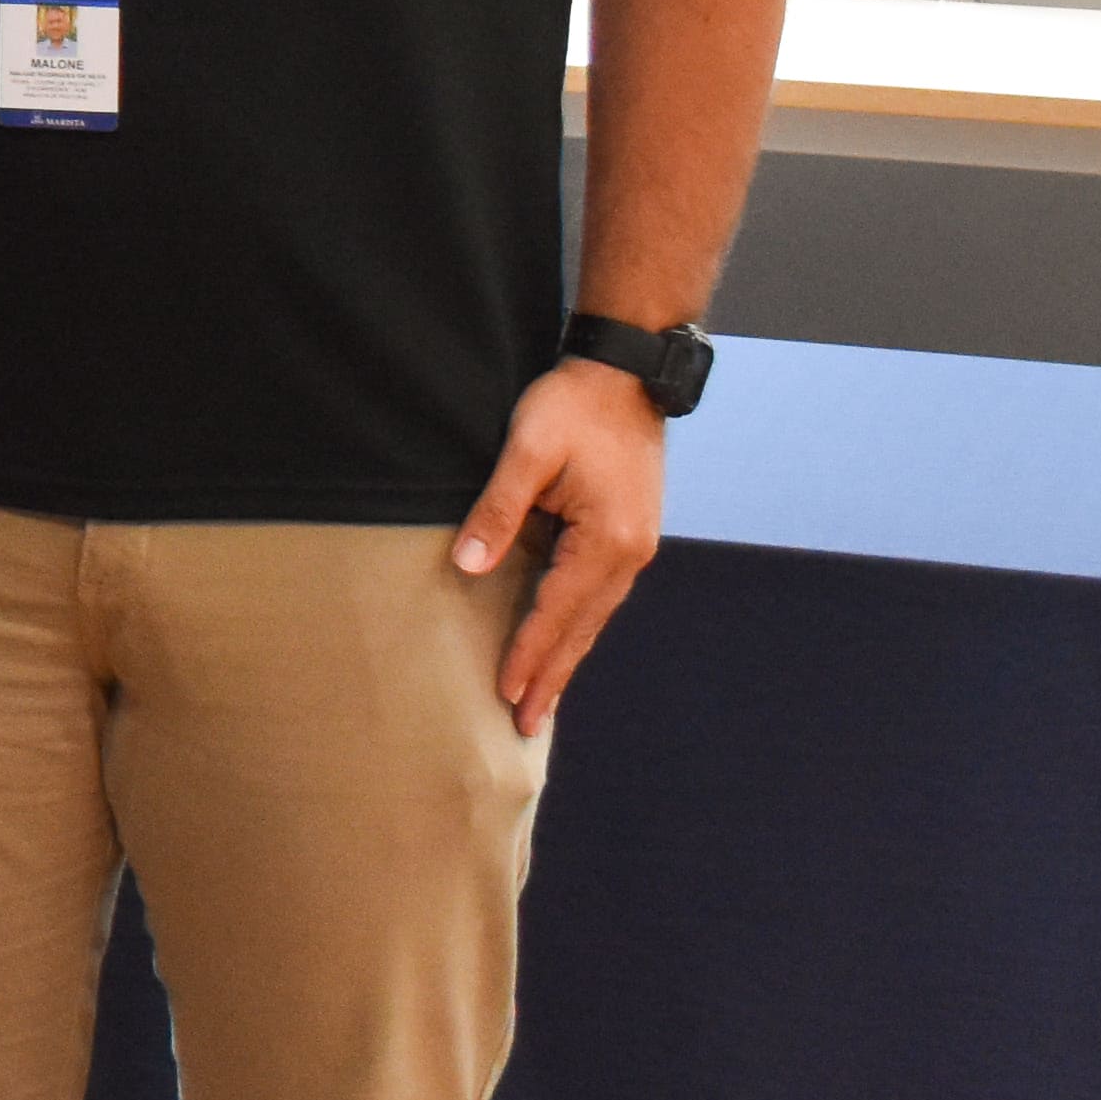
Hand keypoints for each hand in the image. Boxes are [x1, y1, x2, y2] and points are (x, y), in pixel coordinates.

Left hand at [457, 355, 667, 733]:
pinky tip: (562, 642)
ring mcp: (633, 548)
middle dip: (552, 676)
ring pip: (593, 617)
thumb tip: (467, 566)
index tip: (506, 694)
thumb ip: (498, 509)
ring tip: (541, 699)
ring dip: (566, 657)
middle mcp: (629, 554)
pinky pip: (598, 595)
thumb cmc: (573, 406)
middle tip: (524, 724)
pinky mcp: (627, 536)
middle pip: (582, 629)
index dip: (529, 654)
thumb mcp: (527, 450)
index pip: (557, 611)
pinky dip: (578, 626)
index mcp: (607, 540)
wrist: (625, 375)